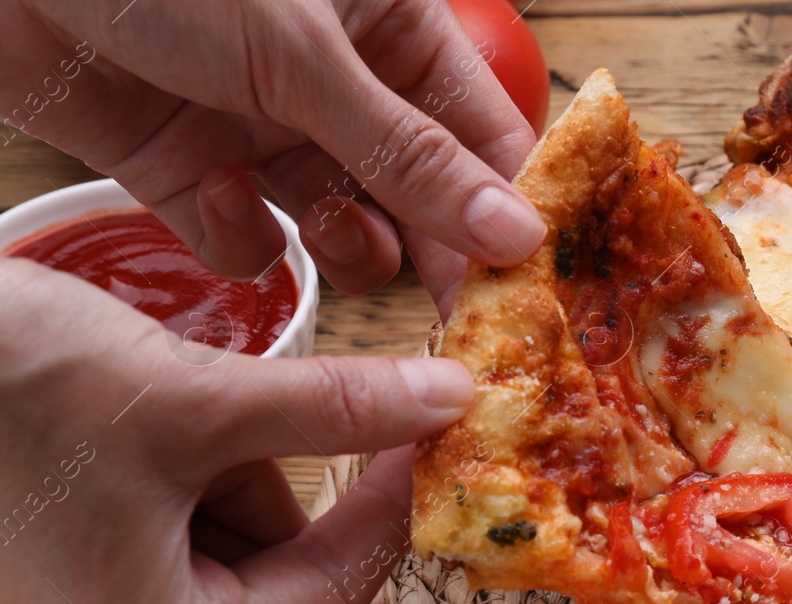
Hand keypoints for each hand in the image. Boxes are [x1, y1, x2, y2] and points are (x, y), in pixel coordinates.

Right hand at [0, 257, 472, 603]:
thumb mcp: (194, 396)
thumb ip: (338, 409)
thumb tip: (449, 403)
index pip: (325, 594)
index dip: (386, 513)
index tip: (424, 442)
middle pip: (255, 561)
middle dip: (264, 470)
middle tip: (236, 394)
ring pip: (193, 532)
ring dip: (201, 455)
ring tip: (139, 389)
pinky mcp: (13, 573)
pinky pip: (126, 520)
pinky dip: (146, 458)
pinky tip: (100, 402)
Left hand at [1, 0, 542, 304]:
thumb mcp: (301, 55)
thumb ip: (411, 155)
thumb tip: (517, 232)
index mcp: (388, 28)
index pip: (483, 132)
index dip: (515, 206)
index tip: (538, 284)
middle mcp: (338, 86)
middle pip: (425, 197)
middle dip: (441, 253)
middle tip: (464, 323)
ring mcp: (265, 133)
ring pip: (347, 230)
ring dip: (345, 246)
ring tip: (328, 231)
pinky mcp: (192, 176)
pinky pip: (250, 243)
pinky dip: (238, 238)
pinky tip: (212, 196)